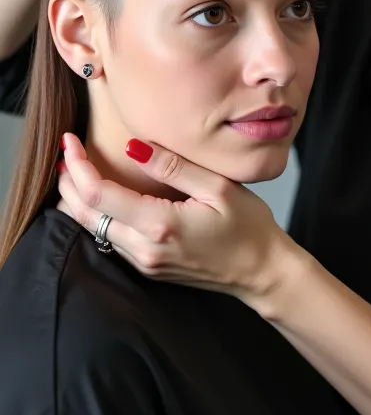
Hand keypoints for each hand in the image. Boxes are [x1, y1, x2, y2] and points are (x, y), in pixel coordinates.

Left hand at [57, 134, 301, 311]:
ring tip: (76, 169)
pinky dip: (96, 215)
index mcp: (160, 225)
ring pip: (92, 229)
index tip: (70, 141)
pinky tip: (102, 195)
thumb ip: (173, 167)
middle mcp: (144, 249)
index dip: (77, 165)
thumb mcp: (218, 187)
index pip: (98, 194)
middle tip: (65, 152)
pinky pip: (109, 239)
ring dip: (78, 199)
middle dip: (67, 181)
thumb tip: (132, 146)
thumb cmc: (249, 228)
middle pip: (84, 214)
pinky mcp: (149, 267)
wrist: (262, 273)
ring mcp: (144, 262)